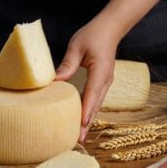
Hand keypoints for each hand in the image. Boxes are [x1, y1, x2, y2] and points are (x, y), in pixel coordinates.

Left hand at [55, 18, 121, 142]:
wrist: (110, 28)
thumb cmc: (93, 35)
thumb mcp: (77, 46)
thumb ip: (68, 64)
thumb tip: (56, 81)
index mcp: (100, 71)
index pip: (92, 94)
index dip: (86, 110)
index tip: (81, 125)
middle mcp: (105, 80)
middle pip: (96, 105)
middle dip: (87, 122)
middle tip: (78, 139)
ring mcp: (105, 82)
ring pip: (96, 104)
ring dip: (88, 119)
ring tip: (80, 135)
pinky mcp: (101, 82)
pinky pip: (95, 99)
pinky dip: (89, 111)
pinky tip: (82, 119)